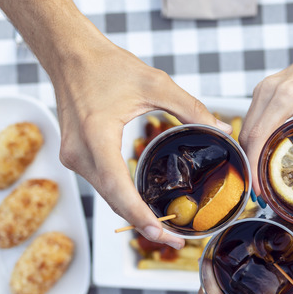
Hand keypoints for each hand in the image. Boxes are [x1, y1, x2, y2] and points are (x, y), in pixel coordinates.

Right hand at [53, 38, 231, 249]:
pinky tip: (144, 206)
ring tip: (165, 228)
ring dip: (132, 213)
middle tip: (176, 240)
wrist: (70, 54)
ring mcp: (72, 157)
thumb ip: (191, 108)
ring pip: (106, 196)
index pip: (119, 189)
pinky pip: (101, 185)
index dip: (141, 217)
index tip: (163, 235)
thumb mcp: (156, 84)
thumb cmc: (108, 65)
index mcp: (96, 137)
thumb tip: (223, 129)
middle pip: (113, 201)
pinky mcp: (74, 156)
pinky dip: (122, 197)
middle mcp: (79, 154)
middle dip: (143, 224)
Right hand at [239, 44, 292, 194]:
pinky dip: (253, 142)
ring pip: (245, 130)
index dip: (254, 168)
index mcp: (286, 96)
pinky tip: (262, 158)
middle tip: (260, 195)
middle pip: (247, 137)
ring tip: (260, 181)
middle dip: (250, 168)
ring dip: (249, 156)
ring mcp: (262, 89)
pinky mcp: (262, 91)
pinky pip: (250, 121)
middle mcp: (268, 91)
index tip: (260, 191)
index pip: (258, 138)